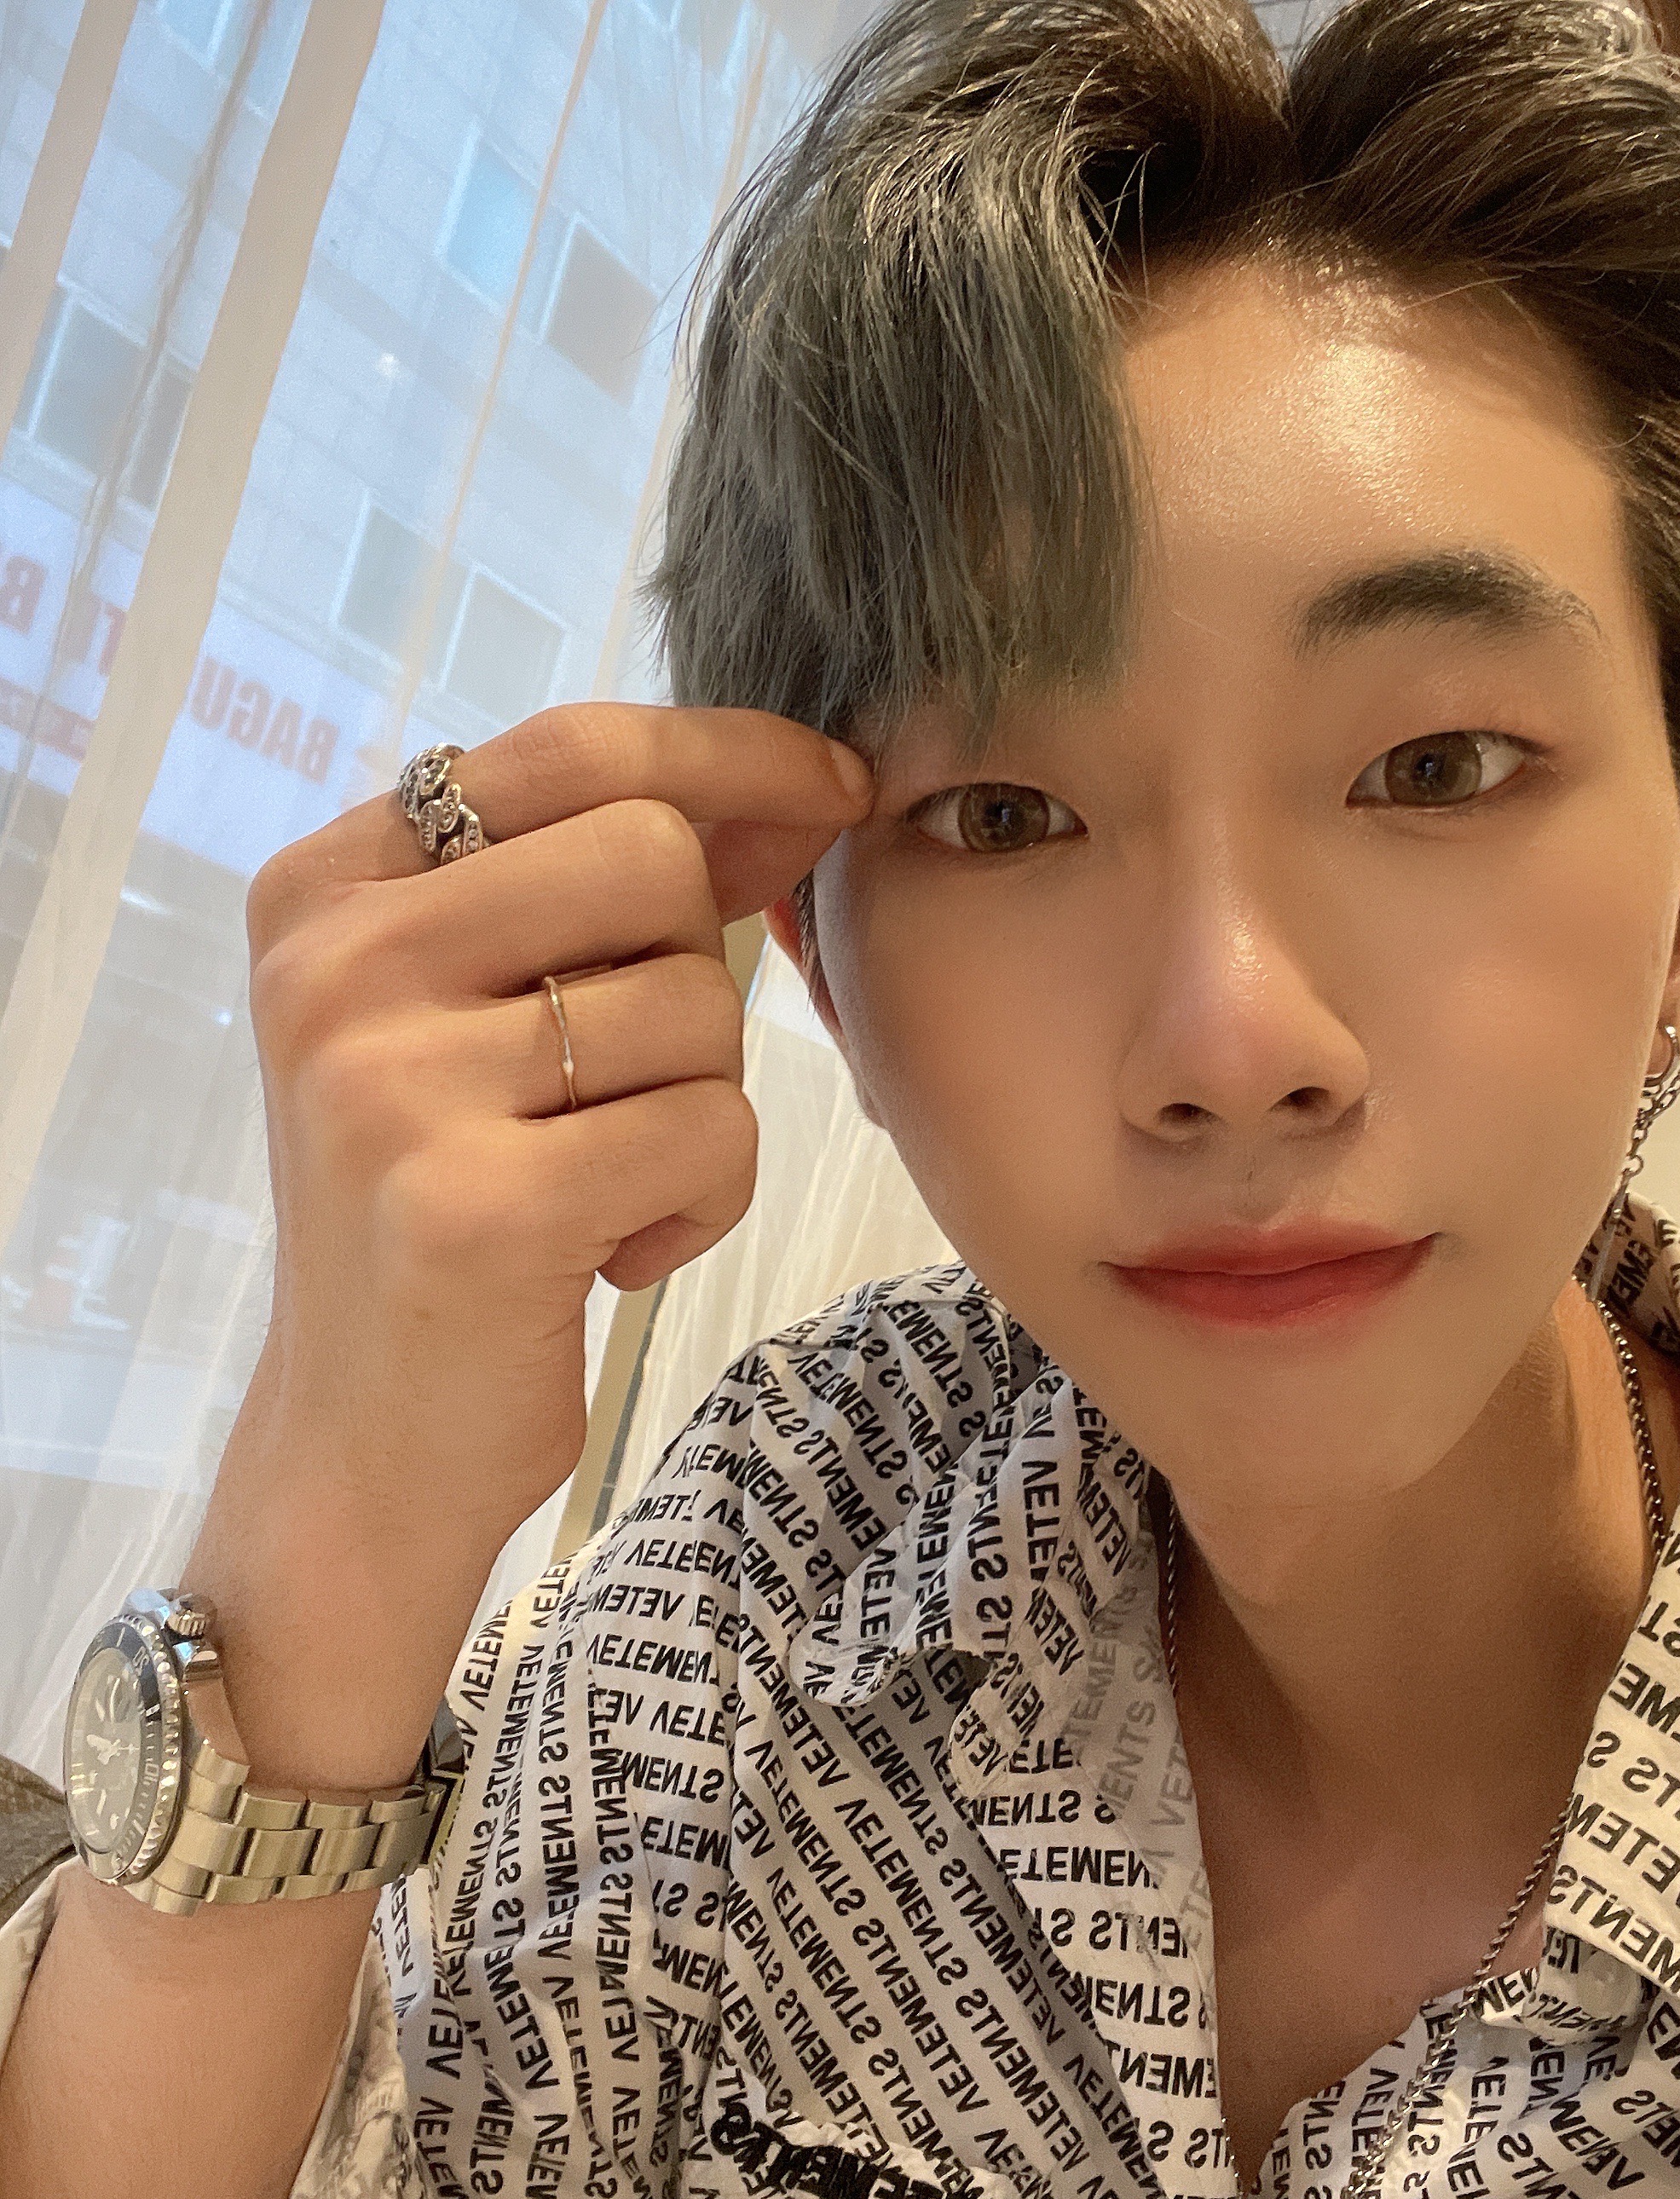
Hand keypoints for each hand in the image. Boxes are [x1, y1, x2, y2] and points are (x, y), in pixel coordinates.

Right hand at [189, 703, 871, 1786]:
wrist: (369, 1445)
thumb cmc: (450, 1210)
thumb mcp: (482, 1022)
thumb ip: (606, 895)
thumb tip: (797, 786)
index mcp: (326, 890)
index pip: (573, 748)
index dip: (728, 754)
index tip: (829, 787)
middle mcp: (337, 966)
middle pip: (654, 858)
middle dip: (699, 969)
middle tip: (628, 1077)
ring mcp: (393, 1086)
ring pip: (699, 1007)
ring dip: (698, 1105)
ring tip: (601, 1182)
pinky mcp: (478, 1209)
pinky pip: (711, 1131)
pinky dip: (704, 1199)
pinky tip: (613, 1249)